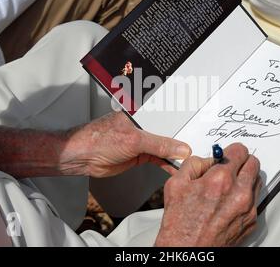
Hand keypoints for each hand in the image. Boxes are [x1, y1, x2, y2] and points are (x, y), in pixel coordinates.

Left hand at [59, 112, 191, 177]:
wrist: (83, 157)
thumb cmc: (99, 138)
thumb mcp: (134, 140)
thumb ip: (159, 144)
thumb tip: (180, 148)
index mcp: (142, 112)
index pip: (166, 114)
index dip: (181, 120)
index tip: (196, 127)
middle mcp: (143, 124)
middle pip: (167, 130)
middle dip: (180, 138)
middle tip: (196, 144)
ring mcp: (142, 139)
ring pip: (164, 145)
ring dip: (175, 153)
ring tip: (190, 158)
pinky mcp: (140, 153)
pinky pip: (158, 157)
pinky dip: (167, 163)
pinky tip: (176, 167)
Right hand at [155, 143, 260, 246]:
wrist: (187, 250)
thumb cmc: (180, 223)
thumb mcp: (176, 184)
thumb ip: (193, 163)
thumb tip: (208, 159)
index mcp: (220, 180)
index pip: (240, 151)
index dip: (231, 150)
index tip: (227, 154)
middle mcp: (238, 193)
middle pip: (254, 163)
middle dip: (241, 161)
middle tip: (230, 167)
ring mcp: (247, 209)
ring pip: (257, 180)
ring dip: (245, 178)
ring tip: (229, 186)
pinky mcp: (251, 221)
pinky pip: (255, 200)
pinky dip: (245, 196)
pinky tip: (229, 202)